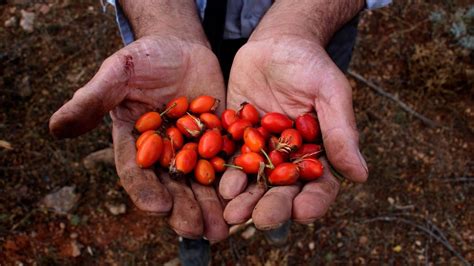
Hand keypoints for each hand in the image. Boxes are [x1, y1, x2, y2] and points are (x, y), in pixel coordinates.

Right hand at [49, 35, 228, 240]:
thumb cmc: (145, 57)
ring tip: (223, 229)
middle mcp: (163, 154)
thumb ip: (93, 99)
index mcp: (135, 144)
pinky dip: (234, 182)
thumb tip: (56, 128)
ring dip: (211, 207)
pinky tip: (245, 197)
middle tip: (196, 230)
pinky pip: (227, 163)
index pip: (136, 173)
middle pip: (172, 187)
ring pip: (201, 183)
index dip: (145, 191)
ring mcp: (193, 149)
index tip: (158, 207)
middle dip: (183, 209)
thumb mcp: (118, 73)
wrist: (182, 47)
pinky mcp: (218, 141)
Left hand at [219, 35, 367, 228]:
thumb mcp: (330, 92)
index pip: (319, 186)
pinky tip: (219, 184)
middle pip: (283, 191)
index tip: (303, 212)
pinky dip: (225, 174)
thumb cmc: (310, 65)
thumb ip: (341, 131)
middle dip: (273, 207)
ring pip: (254, 182)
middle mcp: (289, 158)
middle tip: (260, 220)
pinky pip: (230, 160)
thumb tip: (361, 175)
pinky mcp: (237, 139)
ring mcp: (261, 151)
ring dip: (245, 199)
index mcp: (317, 152)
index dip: (313, 202)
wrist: (275, 44)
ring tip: (233, 211)